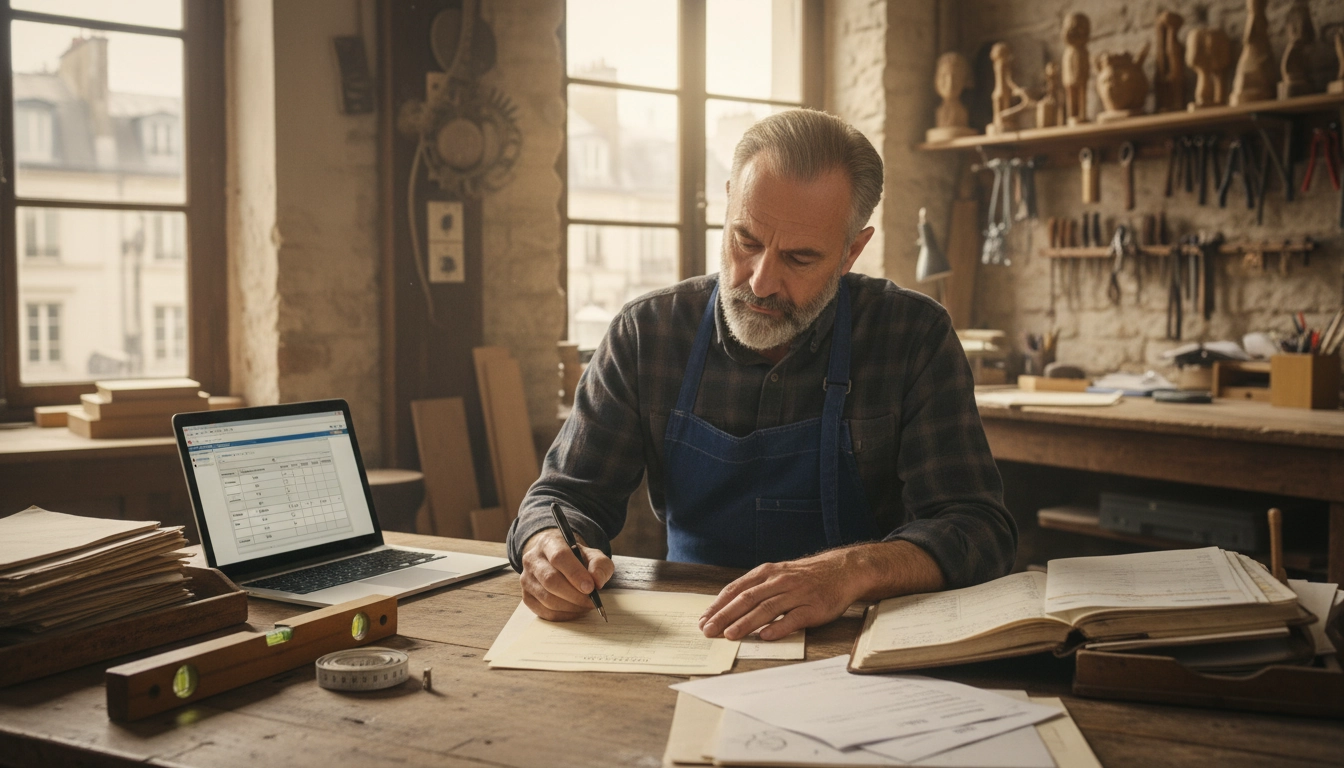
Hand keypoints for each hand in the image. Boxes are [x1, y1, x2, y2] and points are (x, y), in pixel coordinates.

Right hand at [519, 528, 614, 621]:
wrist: (558, 561)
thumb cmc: (577, 559)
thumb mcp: (593, 555)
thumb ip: (600, 565)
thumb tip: (597, 582)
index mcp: (549, 542)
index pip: (559, 557)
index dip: (575, 574)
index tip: (590, 588)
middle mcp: (532, 559)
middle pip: (551, 580)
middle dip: (574, 595)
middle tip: (591, 601)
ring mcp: (526, 578)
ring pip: (547, 598)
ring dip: (570, 607)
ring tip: (585, 606)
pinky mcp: (526, 596)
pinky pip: (544, 612)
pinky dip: (563, 615)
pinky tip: (575, 610)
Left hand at [698, 549, 864, 641]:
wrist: (841, 571)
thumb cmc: (805, 576)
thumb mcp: (777, 574)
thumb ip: (756, 588)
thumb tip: (728, 607)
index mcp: (767, 573)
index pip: (736, 589)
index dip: (718, 605)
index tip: (703, 619)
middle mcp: (779, 581)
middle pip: (747, 599)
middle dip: (725, 616)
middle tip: (709, 631)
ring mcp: (796, 594)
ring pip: (766, 608)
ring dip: (746, 623)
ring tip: (730, 635)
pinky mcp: (813, 608)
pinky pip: (793, 618)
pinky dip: (778, 627)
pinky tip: (764, 636)